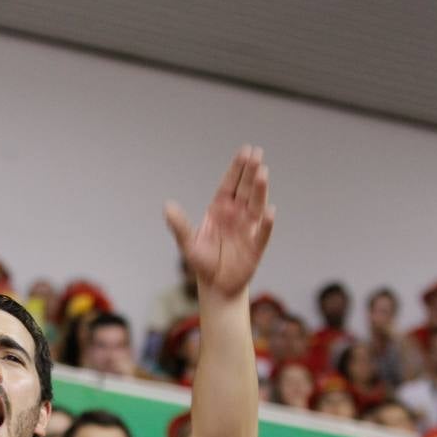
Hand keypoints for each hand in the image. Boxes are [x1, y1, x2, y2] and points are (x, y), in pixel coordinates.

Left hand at [164, 146, 274, 299]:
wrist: (216, 285)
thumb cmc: (202, 261)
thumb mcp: (187, 243)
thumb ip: (179, 225)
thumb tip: (167, 206)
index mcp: (220, 210)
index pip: (230, 185)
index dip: (237, 169)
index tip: (245, 151)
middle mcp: (237, 215)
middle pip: (245, 190)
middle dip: (250, 172)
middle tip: (256, 153)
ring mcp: (248, 229)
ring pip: (256, 205)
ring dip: (259, 190)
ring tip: (262, 173)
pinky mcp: (256, 247)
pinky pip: (262, 233)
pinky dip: (267, 224)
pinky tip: (270, 212)